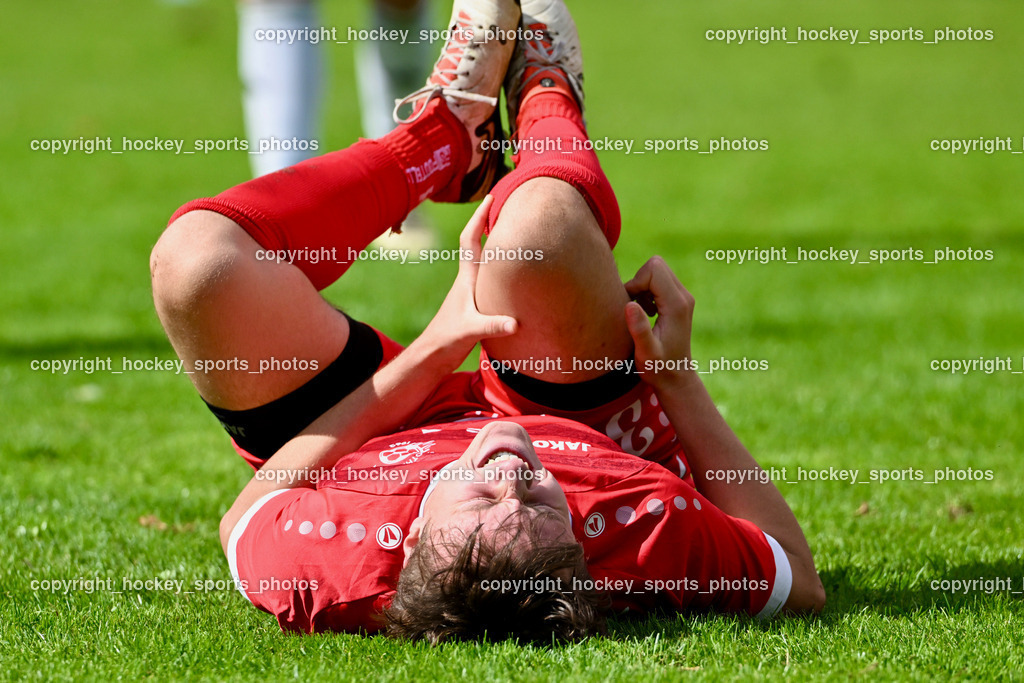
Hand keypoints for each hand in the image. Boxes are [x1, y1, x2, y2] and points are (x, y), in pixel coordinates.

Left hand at [419, 196, 517, 365]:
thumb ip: (493, 326)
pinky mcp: (473, 302)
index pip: (471, 239)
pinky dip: (499, 267)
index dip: (480, 216)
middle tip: (506, 203)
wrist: (432, 355)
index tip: (492, 196)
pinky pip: (489, 277)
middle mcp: (467, 279)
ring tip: (512, 230)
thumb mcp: (471, 331)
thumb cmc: (447, 340)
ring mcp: (469, 290)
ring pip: (483, 259)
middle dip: (490, 221)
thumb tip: (515, 324)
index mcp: (466, 278)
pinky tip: (510, 271)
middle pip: (477, 242)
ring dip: (494, 243)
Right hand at [623, 256, 696, 390]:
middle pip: (656, 265)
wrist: (676, 377)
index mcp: (677, 305)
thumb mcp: (646, 354)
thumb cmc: (659, 369)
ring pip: (656, 270)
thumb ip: (639, 330)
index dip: (636, 282)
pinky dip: (646, 291)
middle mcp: (684, 296)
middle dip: (638, 281)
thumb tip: (629, 304)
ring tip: (640, 313)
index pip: (654, 269)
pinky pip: (658, 280)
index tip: (631, 306)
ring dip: (641, 287)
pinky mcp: (679, 300)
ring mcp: (683, 297)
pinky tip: (646, 313)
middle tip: (634, 308)